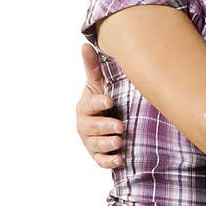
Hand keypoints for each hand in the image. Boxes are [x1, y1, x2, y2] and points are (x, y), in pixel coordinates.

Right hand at [76, 43, 124, 168]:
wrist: (107, 122)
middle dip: (105, 127)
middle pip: (92, 128)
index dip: (98, 103)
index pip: (89, 105)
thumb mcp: (98, 84)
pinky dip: (109, 161)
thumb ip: (93, 67)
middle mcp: (85, 126)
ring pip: (96, 145)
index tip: (110, 100)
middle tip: (120, 126)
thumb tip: (85, 44)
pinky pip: (101, 161)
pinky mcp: (98, 155)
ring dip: (108, 143)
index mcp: (85, 107)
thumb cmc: (103, 100)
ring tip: (120, 141)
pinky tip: (120, 159)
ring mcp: (91, 142)